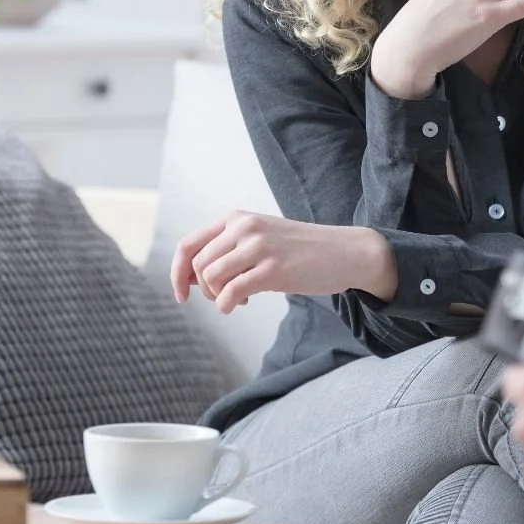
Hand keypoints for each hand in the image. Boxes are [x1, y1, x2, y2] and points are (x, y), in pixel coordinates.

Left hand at [170, 212, 395, 312]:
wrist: (346, 251)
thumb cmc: (302, 250)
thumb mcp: (262, 238)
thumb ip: (229, 250)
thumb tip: (191, 279)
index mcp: (237, 218)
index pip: (188, 245)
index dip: (177, 273)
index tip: (182, 294)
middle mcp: (244, 228)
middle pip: (198, 266)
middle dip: (203, 289)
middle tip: (224, 297)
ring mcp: (259, 247)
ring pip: (210, 278)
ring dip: (217, 297)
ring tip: (238, 298)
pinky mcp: (273, 270)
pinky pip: (231, 292)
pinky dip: (227, 305)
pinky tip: (240, 305)